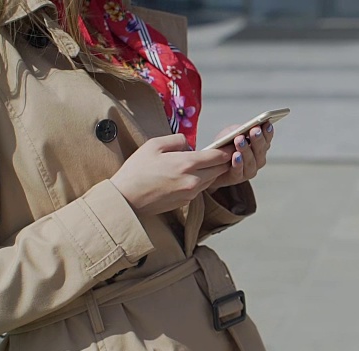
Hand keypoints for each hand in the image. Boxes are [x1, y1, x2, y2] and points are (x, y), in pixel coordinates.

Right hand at [110, 134, 234, 215]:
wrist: (126, 199)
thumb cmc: (136, 170)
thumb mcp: (154, 145)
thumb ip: (177, 140)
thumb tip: (190, 145)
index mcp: (186, 164)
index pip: (218, 156)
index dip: (227, 150)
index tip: (232, 144)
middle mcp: (193, 180)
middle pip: (220, 169)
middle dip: (223, 160)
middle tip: (223, 151)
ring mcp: (190, 193)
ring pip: (211, 179)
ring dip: (212, 171)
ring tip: (205, 161)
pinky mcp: (186, 202)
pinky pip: (200, 188)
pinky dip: (200, 180)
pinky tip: (190, 174)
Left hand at [207, 122, 273, 192]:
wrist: (211, 164)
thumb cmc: (224, 146)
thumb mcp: (231, 134)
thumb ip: (239, 130)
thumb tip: (244, 128)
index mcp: (259, 146)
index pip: (267, 139)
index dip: (268, 132)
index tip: (266, 123)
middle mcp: (258, 159)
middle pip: (260, 150)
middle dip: (258, 140)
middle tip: (254, 131)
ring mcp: (249, 170)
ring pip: (251, 161)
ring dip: (246, 150)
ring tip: (240, 141)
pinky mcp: (238, 178)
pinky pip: (239, 171)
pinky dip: (238, 164)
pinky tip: (235, 155)